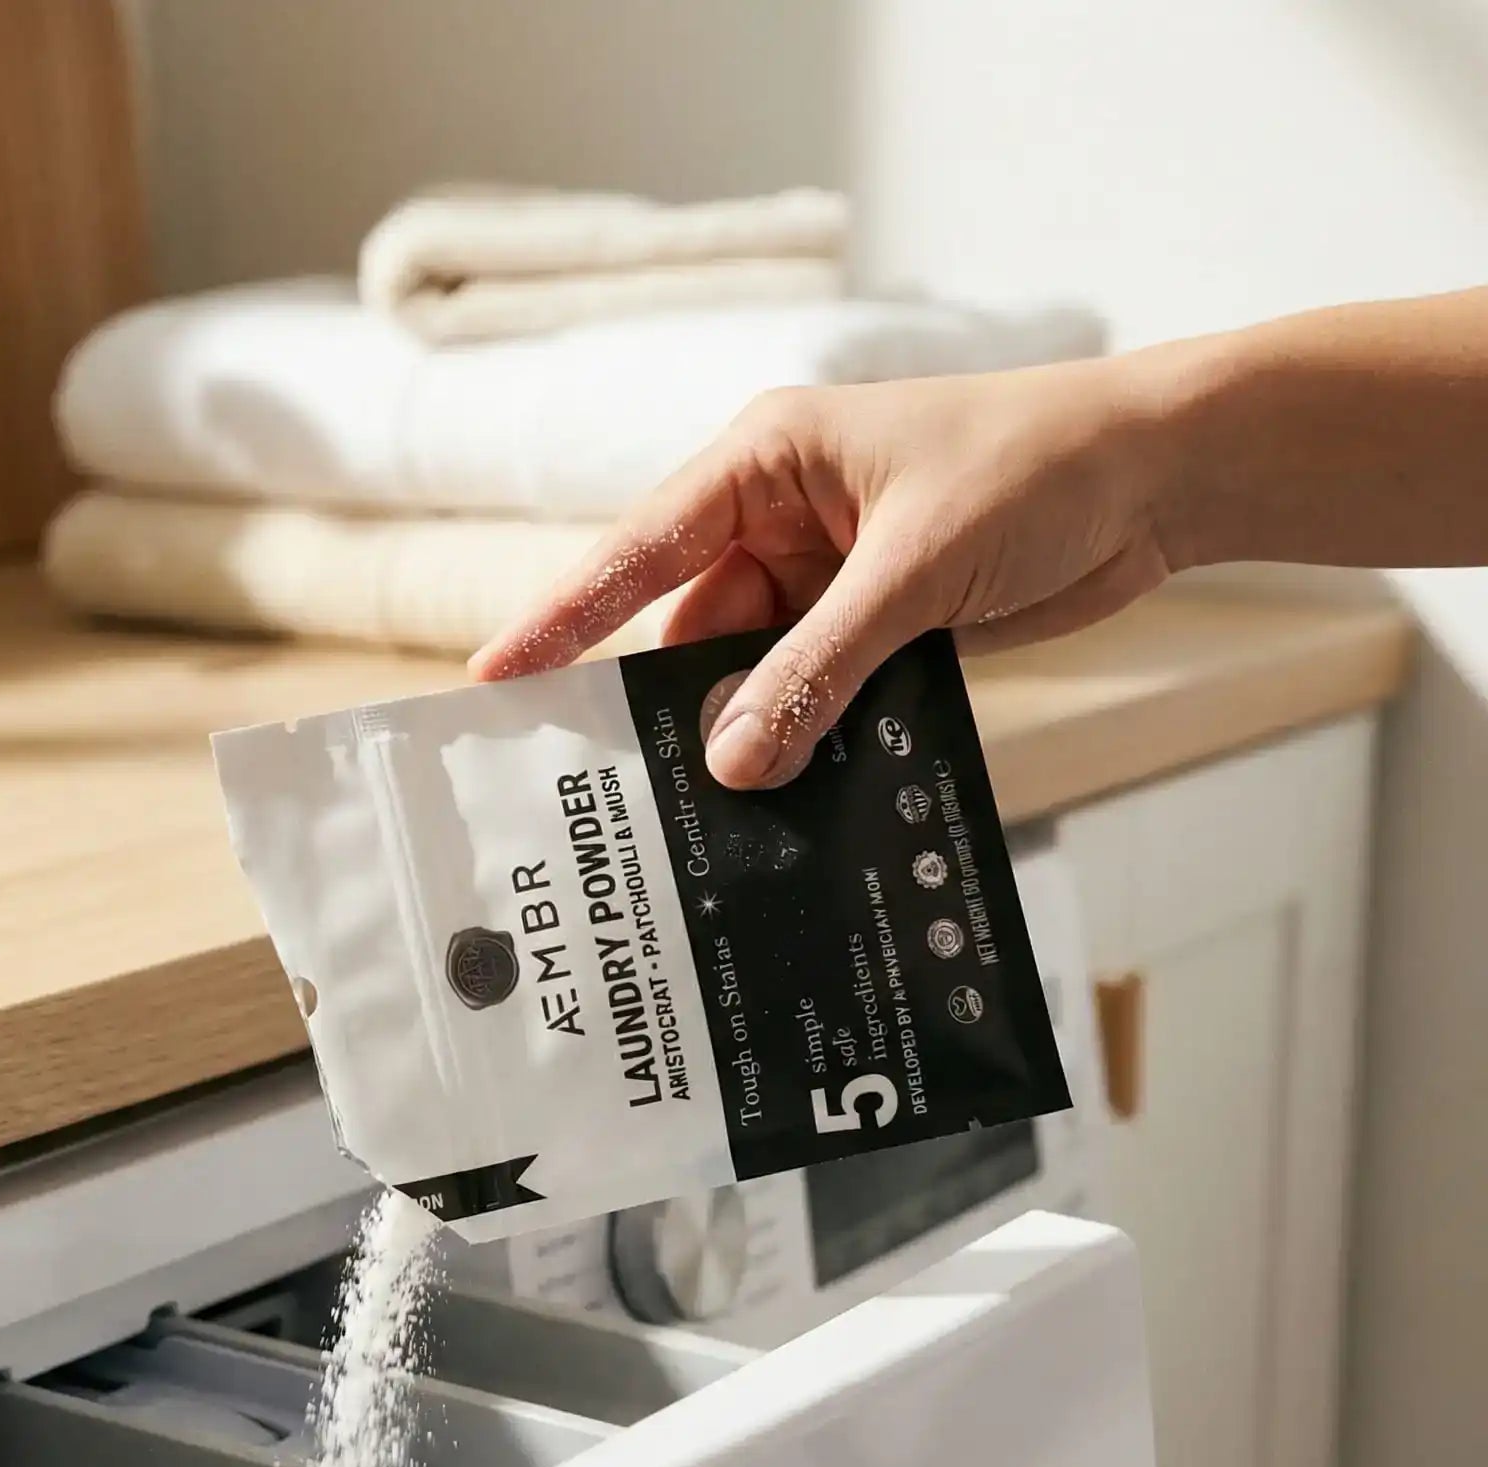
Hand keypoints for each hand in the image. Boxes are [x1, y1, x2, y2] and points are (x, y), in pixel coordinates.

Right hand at [469, 355, 1180, 787]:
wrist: (1162, 477)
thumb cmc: (1039, 468)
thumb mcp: (913, 571)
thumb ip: (818, 669)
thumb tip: (734, 761)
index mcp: (768, 461)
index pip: (640, 548)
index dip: (564, 616)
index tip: (496, 675)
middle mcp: (783, 516)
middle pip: (690, 627)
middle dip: (672, 705)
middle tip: (620, 789)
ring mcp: (828, 576)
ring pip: (752, 672)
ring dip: (749, 732)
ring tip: (717, 812)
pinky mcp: (875, 624)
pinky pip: (812, 691)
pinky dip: (804, 737)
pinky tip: (790, 793)